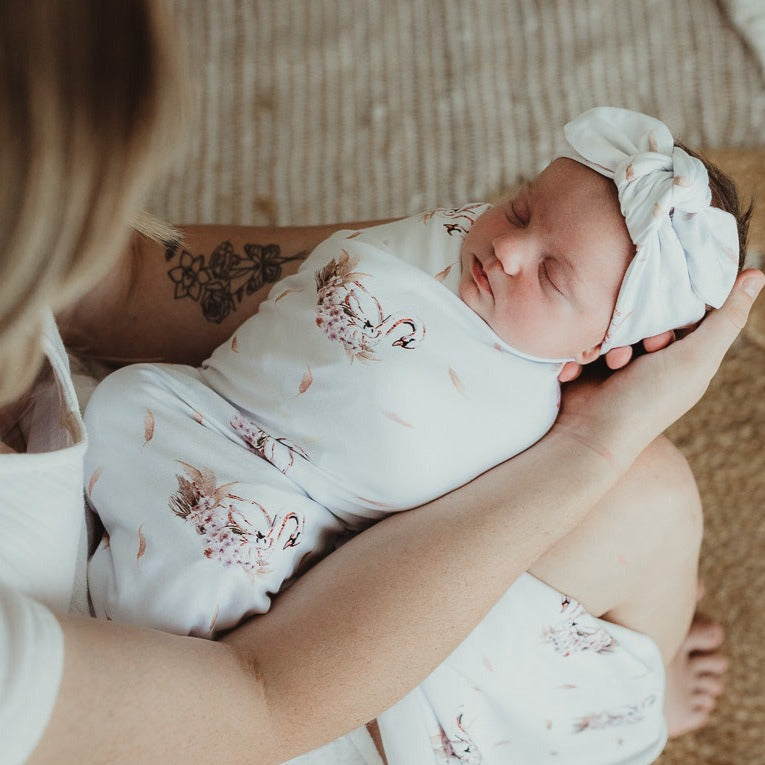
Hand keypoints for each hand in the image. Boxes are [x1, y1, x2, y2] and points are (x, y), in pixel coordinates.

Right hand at [553, 269, 764, 471]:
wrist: (591, 433)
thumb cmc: (649, 400)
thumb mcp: (696, 358)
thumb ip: (726, 319)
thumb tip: (757, 274)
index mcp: (688, 354)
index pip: (686, 307)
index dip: (675, 309)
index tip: (664, 331)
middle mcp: (657, 355)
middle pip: (648, 311)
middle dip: (638, 326)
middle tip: (634, 351)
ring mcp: (623, 358)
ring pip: (616, 321)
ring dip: (609, 339)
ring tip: (607, 362)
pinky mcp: (592, 360)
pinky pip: (589, 336)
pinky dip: (586, 350)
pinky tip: (582, 365)